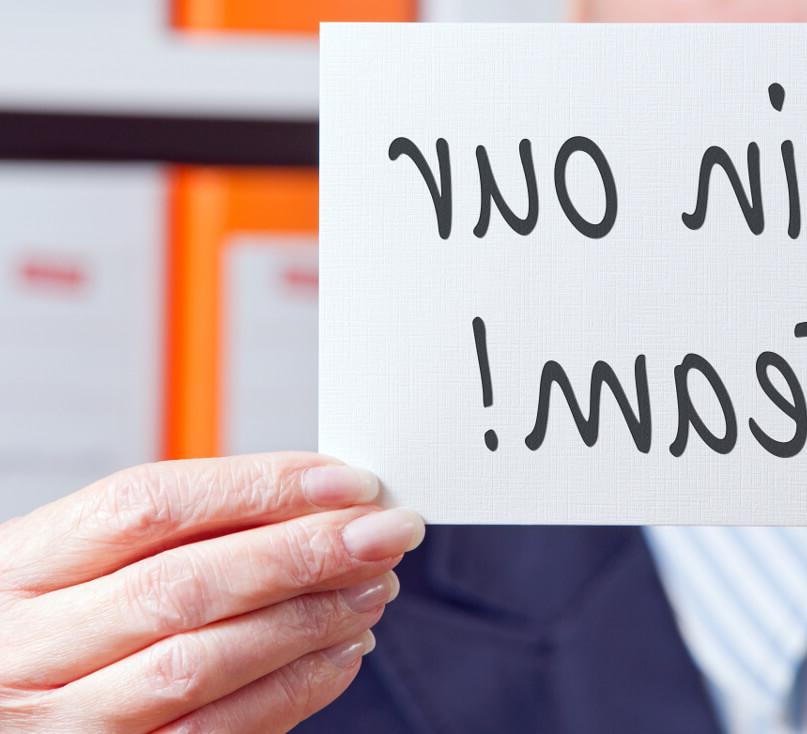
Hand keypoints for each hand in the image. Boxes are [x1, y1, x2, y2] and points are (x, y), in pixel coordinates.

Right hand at [0, 452, 423, 732]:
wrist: (1, 710)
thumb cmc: (48, 624)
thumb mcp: (75, 559)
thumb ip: (178, 528)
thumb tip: (317, 498)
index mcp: (21, 566)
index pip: (150, 505)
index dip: (260, 486)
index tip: (346, 481)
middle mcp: (29, 648)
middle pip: (187, 584)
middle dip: (305, 552)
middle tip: (386, 532)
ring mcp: (65, 722)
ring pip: (204, 663)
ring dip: (309, 619)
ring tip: (375, 586)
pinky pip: (217, 733)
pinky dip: (294, 689)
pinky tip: (342, 651)